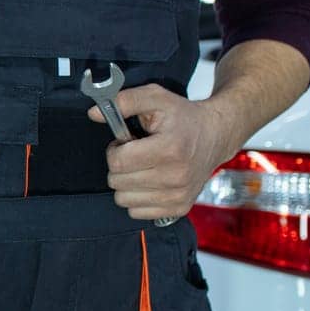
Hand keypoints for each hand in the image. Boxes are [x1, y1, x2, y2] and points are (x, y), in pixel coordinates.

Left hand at [89, 84, 239, 221]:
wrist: (216, 135)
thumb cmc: (184, 117)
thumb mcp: (156, 98)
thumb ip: (124, 101)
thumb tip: (94, 113)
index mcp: (169, 149)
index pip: (117, 162)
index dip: (115, 150)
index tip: (126, 143)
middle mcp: (176, 176)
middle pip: (117, 182)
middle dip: (120, 166)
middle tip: (137, 154)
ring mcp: (178, 195)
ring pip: (123, 200)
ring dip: (126, 183)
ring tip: (143, 167)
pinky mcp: (179, 208)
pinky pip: (136, 212)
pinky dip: (137, 198)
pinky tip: (150, 182)